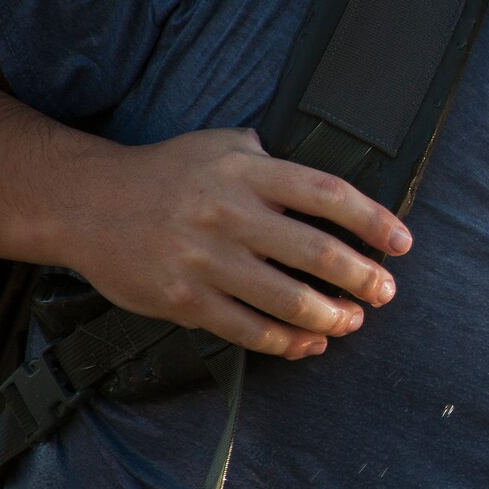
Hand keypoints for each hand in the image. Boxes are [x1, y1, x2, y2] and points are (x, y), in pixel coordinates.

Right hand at [64, 128, 410, 359]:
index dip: (374, 221)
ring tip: (352, 321)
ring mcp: (206, 260)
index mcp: (248, 172)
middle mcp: (230, 215)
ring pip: (288, 300)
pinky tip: (308, 343)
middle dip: (363, 278)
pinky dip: (286, 342)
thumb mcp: (221, 145)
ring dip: (331, 316)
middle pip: (318, 253)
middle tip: (384, 292)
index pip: (329, 195)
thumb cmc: (166, 173)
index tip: (402, 243)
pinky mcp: (184, 300)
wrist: (86, 202)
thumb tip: (326, 190)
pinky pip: (247, 329)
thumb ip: (273, 161)